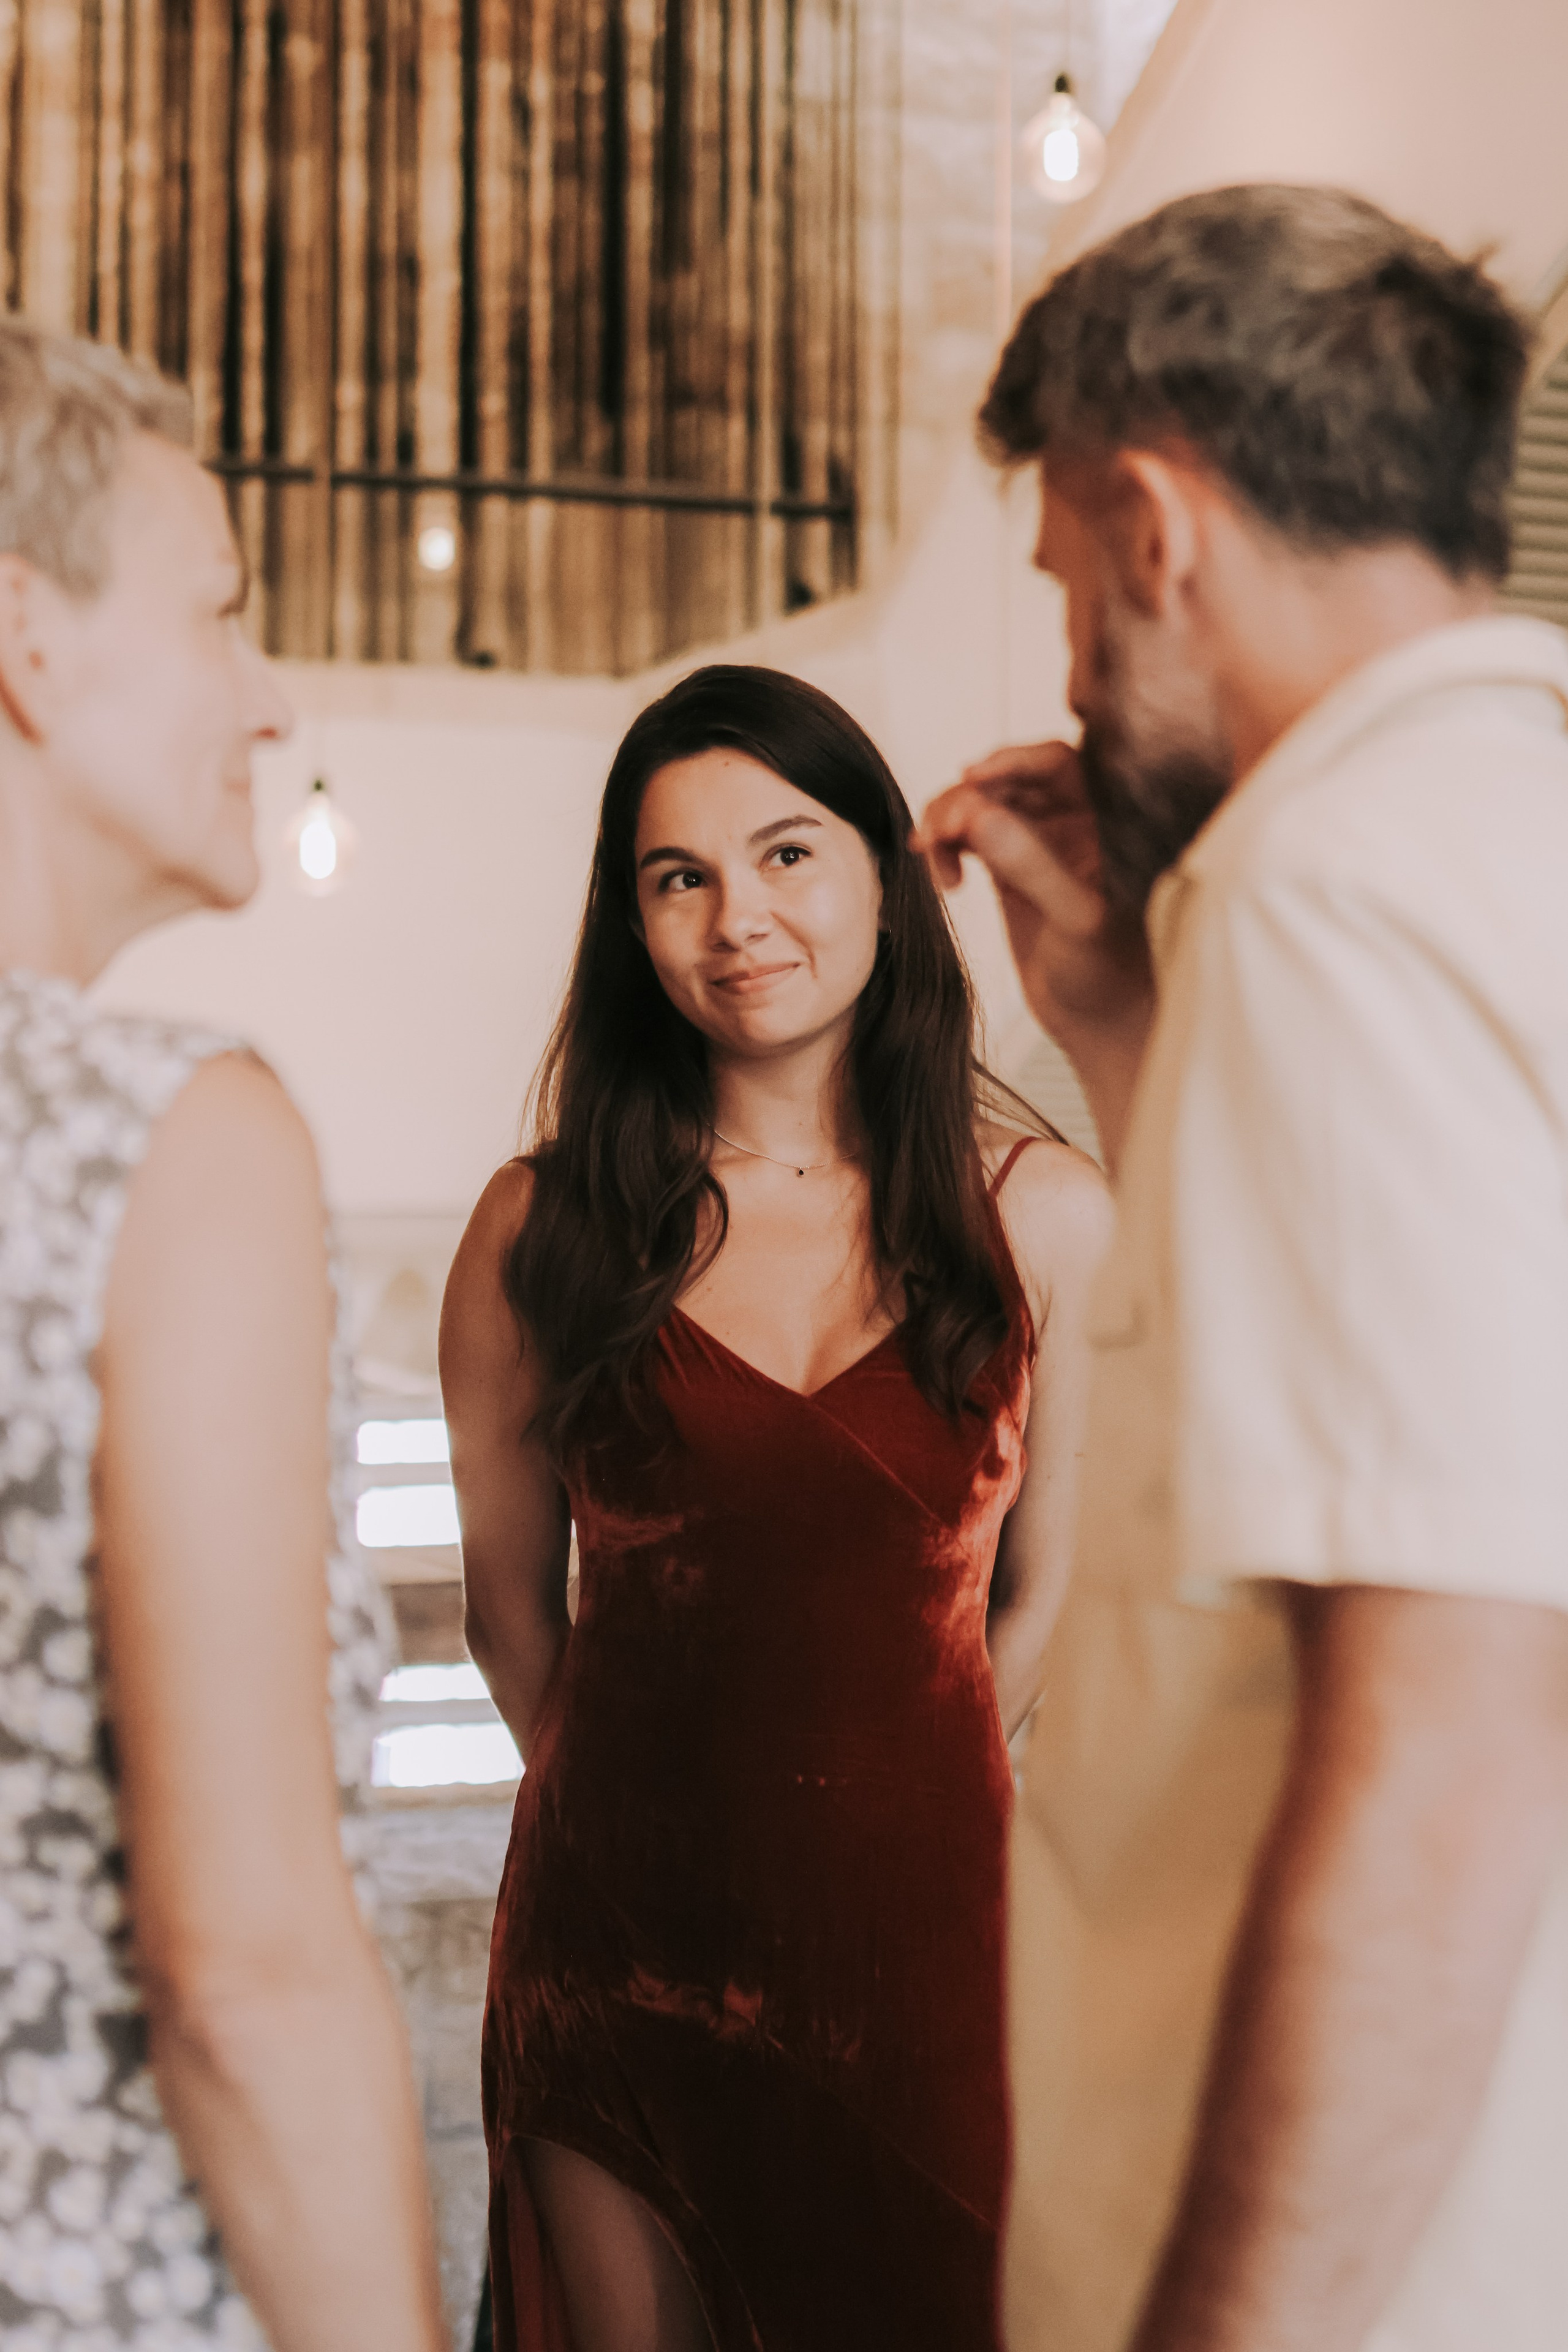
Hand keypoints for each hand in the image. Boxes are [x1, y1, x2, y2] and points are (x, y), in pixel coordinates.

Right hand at [913, 741, 1151, 1045]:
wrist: (1098, 1023)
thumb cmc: (1110, 975)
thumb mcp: (1075, 919)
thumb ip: (1032, 865)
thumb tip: (980, 816)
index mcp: (1105, 823)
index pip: (1058, 764)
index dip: (1012, 760)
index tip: (971, 778)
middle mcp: (1074, 825)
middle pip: (1009, 780)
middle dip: (967, 798)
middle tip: (938, 831)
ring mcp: (1039, 847)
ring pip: (983, 807)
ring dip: (948, 821)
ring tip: (931, 852)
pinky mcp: (1010, 871)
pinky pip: (970, 838)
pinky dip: (947, 847)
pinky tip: (944, 875)